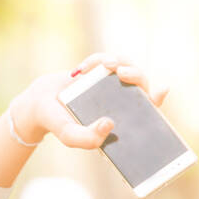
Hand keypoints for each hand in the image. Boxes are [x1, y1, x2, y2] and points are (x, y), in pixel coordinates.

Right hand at [11, 52, 169, 148]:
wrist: (38, 103)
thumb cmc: (57, 122)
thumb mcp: (70, 136)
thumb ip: (87, 139)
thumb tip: (110, 124)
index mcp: (120, 119)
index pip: (147, 110)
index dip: (156, 99)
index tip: (160, 90)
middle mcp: (119, 100)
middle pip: (141, 84)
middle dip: (136, 75)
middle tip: (122, 73)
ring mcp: (111, 83)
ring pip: (128, 66)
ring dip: (120, 62)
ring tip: (105, 66)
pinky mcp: (100, 69)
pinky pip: (109, 59)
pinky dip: (97, 60)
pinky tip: (82, 69)